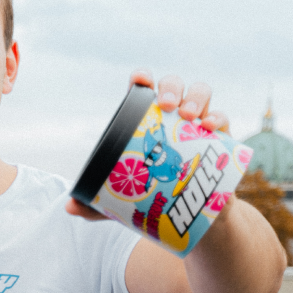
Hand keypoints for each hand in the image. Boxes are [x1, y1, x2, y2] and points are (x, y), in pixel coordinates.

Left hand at [67, 70, 230, 220]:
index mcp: (146, 121)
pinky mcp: (220, 137)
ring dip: (195, 98)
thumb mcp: (122, 202)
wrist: (191, 214)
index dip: (142, 78)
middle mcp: (172, 115)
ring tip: (188, 116)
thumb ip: (96, 204)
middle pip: (173, 86)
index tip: (139, 81)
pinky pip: (222, 118)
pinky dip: (218, 117)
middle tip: (166, 106)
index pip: (143, 91)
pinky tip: (210, 126)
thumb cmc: (151, 196)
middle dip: (171, 88)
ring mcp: (198, 123)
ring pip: (200, 94)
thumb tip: (70, 208)